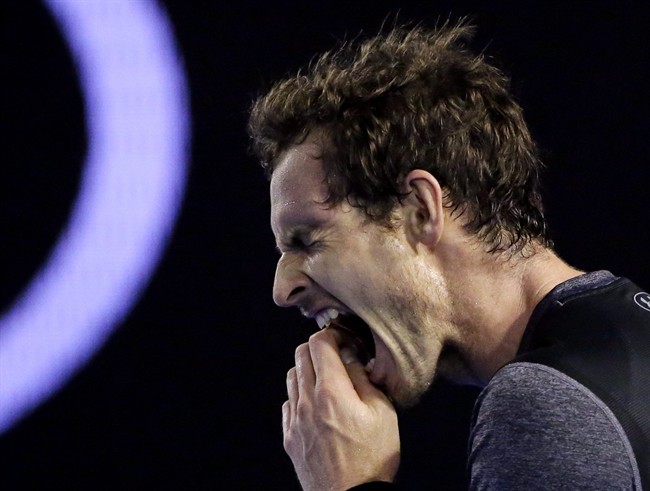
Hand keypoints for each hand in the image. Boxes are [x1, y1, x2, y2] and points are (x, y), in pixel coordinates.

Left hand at [283, 328, 399, 490]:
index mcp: (331, 391)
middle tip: (337, 357)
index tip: (344, 340)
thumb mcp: (382, 413)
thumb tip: (350, 357)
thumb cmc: (372, 458)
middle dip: (318, 348)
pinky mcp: (290, 437)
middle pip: (301, 354)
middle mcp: (307, 401)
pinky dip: (300, 395)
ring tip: (329, 383)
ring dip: (308, 370)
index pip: (319, 342)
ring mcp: (295, 420)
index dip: (332, 335)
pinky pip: (288, 403)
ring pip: (292, 377)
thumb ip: (363, 379)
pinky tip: (318, 407)